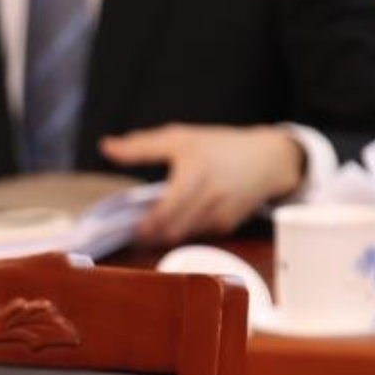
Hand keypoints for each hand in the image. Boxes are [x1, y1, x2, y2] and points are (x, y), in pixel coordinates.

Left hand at [102, 123, 302, 245]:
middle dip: (152, 235)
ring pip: (184, 236)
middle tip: (136, 232)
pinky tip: (184, 218)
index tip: (131, 229)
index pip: (165, 212)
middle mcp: (210, 198)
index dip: (145, 226)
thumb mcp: (180, 139)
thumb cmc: (218, 146)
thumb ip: (141, 147)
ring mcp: (221, 214)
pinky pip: (199, 235)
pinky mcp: (228, 226)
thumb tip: (106, 147)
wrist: (268, 159)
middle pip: (172, 231)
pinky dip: (187, 230)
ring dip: (168, 233)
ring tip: (156, 224)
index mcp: (194, 175)